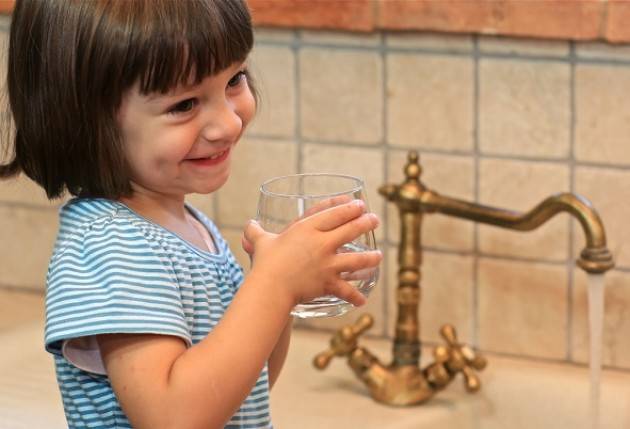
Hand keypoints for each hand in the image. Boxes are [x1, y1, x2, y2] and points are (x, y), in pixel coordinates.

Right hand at [243, 199, 380, 307]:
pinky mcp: (329, 282)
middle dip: (366, 223)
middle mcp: (322, 243)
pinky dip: (355, 296)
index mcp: (308, 229)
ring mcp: (328, 264)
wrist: (270, 287)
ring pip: (357, 258)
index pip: (335, 214)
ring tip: (378, 256)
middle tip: (375, 220)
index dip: (350, 208)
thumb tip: (248, 224)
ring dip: (370, 257)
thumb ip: (256, 232)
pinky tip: (363, 300)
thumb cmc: (265, 262)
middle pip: (351, 230)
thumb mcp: (261, 242)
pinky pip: (346, 290)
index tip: (360, 205)